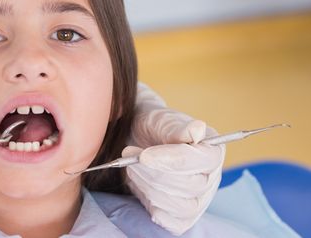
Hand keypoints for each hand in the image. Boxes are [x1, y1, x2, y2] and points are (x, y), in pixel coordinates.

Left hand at [125, 83, 224, 234]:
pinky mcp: (180, 216)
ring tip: (131, 166)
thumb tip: (198, 129)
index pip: (202, 161)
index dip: (173, 160)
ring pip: (180, 206)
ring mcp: (197, 200)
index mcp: (213, 151)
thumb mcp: (161, 120)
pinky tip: (139, 184)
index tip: (145, 156)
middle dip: (154, 172)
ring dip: (148, 186)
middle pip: (190, 186)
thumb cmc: (153, 127)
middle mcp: (210, 178)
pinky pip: (169, 221)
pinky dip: (150, 205)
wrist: (136, 137)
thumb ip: (178, 128)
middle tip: (129, 154)